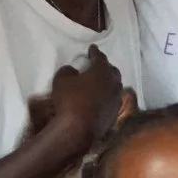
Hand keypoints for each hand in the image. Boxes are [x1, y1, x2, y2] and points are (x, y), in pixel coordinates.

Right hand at [30, 46, 126, 162]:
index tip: (92, 48)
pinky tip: (102, 98)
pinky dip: (108, 96)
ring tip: (102, 81)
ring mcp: (116, 100)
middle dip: (106, 66)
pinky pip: (113, 100)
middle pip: (113, 71)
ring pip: (116, 86)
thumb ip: (68, 71)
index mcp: (102, 71)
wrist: (78, 129)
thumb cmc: (69, 99)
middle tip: (99, 65)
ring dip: (109, 82)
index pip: (100, 57)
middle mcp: (113, 84)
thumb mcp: (61, 79)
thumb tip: (73, 71)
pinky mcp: (114, 114)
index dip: (95, 52)